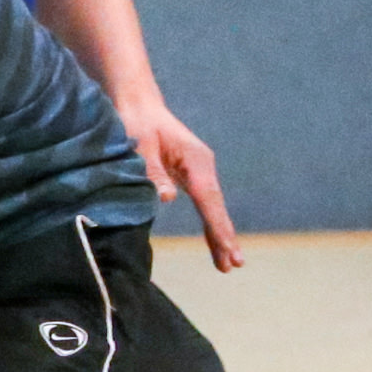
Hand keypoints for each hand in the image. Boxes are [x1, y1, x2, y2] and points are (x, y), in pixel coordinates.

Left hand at [117, 97, 242, 271]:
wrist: (138, 105)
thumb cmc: (136, 122)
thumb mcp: (139, 144)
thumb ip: (152, 171)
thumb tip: (167, 197)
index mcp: (195, 159)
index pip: (208, 197)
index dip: (216, 224)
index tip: (226, 246)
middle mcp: (202, 166)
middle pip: (215, 206)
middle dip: (224, 235)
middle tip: (234, 264)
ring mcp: (198, 172)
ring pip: (212, 208)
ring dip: (220, 235)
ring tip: (228, 265)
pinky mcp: (190, 176)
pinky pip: (204, 205)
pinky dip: (210, 225)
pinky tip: (216, 245)